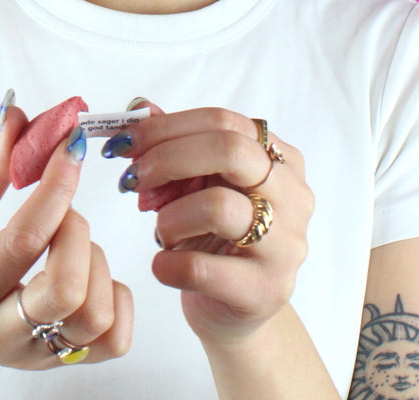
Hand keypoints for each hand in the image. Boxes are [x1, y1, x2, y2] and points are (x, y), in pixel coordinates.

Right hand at [0, 105, 132, 374]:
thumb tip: (19, 120)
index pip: (24, 239)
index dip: (56, 184)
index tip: (70, 146)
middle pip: (66, 289)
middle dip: (76, 230)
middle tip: (60, 211)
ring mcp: (32, 354)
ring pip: (95, 316)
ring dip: (95, 264)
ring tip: (68, 246)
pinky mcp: (58, 362)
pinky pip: (113, 339)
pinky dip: (114, 296)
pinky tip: (88, 274)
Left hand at [110, 104, 312, 347]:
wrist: (232, 310)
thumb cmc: (213, 236)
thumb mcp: (197, 183)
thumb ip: (172, 144)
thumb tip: (138, 108)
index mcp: (280, 158)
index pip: (223, 122)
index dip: (167, 127)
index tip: (125, 141)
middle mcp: (293, 195)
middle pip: (230, 150)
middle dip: (167, 159)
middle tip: (132, 179)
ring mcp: (285, 244)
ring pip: (217, 206)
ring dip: (170, 216)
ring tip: (160, 230)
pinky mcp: (265, 291)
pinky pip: (201, 268)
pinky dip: (167, 263)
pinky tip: (162, 264)